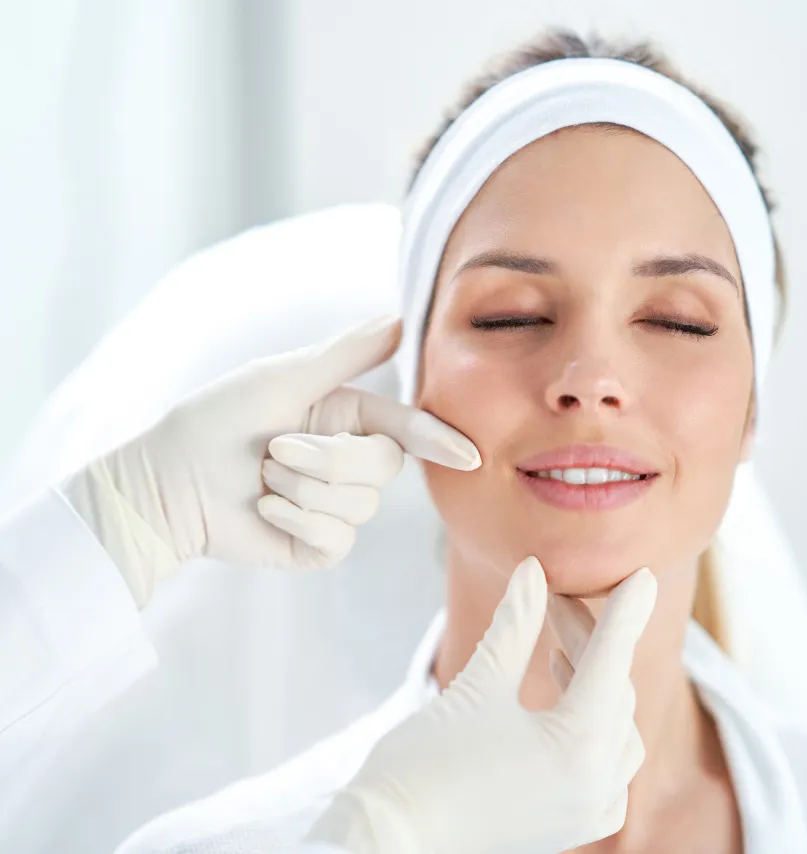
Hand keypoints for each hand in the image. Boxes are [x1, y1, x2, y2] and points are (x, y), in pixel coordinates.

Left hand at [63, 316, 479, 605]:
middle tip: (275, 449)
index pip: (405, 428)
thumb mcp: (283, 377)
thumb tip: (401, 320)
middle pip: (384, 467)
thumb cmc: (217, 419)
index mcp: (345, 417)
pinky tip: (264, 510)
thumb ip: (346, 353)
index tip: (469, 454)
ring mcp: (333, 507)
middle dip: (328, 459)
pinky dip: (296, 522)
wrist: (167, 483)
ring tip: (261, 478)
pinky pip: (337, 540)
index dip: (438, 439)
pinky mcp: (317, 546)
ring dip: (302, 490)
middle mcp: (346, 461)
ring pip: (361, 506)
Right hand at [307, 558, 657, 853]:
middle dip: (587, 639)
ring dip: (594, 683)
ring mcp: (583, 811)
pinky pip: (607, 772)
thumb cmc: (427, 762)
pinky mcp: (566, 826)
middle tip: (554, 598)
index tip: (642, 574)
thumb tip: (532, 570)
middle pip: (611, 690)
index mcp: (578, 745)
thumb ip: (515, 624)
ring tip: (560, 649)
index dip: (625, 611)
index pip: (612, 659)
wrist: (389, 841)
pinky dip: (596, 730)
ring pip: (615, 731)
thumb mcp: (477, 685)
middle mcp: (594, 783)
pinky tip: (567, 707)